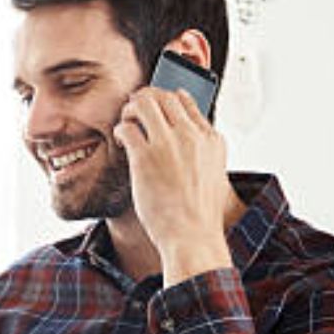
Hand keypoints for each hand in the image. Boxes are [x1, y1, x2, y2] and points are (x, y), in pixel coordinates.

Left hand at [112, 86, 237, 283]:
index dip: (166, 99)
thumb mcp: (213, 175)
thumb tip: (183, 139)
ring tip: (127, 123)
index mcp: (211, 140)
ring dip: (130, 109)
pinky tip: (121, 142)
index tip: (155, 108)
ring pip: (144, 102)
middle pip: (163, 95)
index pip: (186, 101)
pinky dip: (120, 129)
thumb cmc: (199, 215)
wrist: (193, 237)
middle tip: (135, 112)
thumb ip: (200, 152)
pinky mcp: (145, 157)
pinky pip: (126, 127)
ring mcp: (168, 144)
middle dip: (144, 99)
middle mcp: (192, 136)